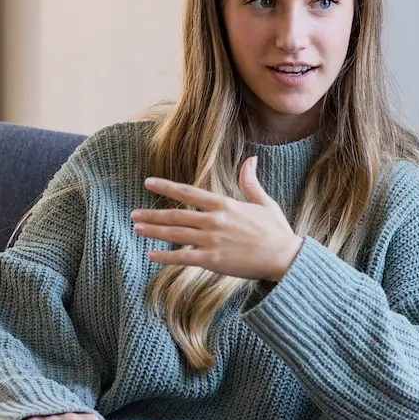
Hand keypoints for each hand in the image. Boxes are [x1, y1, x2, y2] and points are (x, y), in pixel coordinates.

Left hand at [134, 156, 304, 281]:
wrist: (285, 257)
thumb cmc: (276, 231)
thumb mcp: (264, 202)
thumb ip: (251, 182)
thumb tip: (251, 159)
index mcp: (224, 204)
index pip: (188, 193)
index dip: (166, 187)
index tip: (149, 182)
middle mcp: (214, 220)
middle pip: (176, 215)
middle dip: (153, 214)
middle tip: (134, 215)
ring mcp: (212, 240)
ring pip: (176, 234)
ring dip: (154, 231)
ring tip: (137, 228)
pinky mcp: (213, 260)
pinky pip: (183, 258)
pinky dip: (166, 257)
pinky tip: (151, 255)